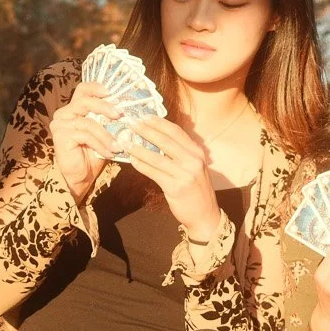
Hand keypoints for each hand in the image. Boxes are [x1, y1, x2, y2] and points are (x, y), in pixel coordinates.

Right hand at [48, 79, 122, 202]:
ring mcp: (60, 124)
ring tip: (118, 146)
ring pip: (88, 121)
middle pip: (84, 101)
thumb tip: (129, 108)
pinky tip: (109, 153)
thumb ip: (110, 119)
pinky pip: (85, 135)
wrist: (82, 176)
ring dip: (106, 135)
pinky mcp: (60, 135)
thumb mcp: (105, 132)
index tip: (112, 92)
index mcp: (75, 108)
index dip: (96, 87)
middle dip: (104, 107)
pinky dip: (100, 144)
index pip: (83, 89)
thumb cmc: (93, 153)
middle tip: (119, 115)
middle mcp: (64, 113)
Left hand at [119, 116, 221, 242]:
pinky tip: (132, 160)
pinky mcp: (175, 188)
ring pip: (157, 157)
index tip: (144, 115)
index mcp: (197, 152)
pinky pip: (154, 173)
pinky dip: (141, 165)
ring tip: (124, 142)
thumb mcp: (194, 167)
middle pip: (165, 140)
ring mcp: (185, 174)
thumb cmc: (196, 189)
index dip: (159, 122)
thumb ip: (180, 153)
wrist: (205, 215)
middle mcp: (193, 160)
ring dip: (138, 148)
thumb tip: (156, 138)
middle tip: (130, 123)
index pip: (176, 132)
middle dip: (146, 130)